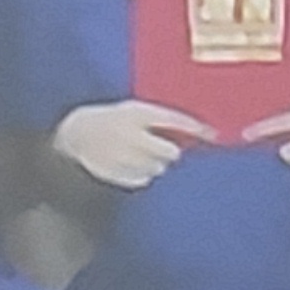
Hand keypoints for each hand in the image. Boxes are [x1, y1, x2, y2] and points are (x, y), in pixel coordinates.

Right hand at [53, 98, 208, 191]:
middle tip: (163, 148)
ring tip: (139, 154)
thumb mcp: (133, 110)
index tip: (213, 134)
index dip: (196, 128)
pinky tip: (129, 164)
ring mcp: (122, 156)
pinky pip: (143, 180)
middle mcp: (130, 134)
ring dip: (155, 163)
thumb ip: (161, 119)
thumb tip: (197, 133)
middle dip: (170, 151)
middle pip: (169, 152)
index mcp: (135, 112)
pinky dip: (142, 174)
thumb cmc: (113, 120)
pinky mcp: (116, 173)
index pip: (173, 119)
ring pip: (157, 168)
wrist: (75, 134)